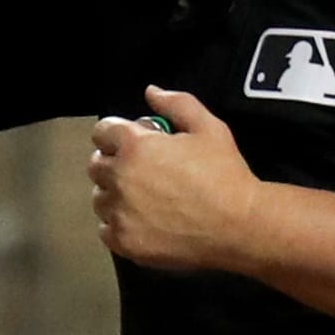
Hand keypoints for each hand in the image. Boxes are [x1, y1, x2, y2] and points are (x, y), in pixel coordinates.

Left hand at [88, 87, 259, 272]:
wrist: (238, 225)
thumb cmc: (225, 176)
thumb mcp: (208, 127)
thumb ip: (176, 103)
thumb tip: (152, 93)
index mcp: (134, 146)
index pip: (102, 132)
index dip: (117, 134)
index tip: (132, 143)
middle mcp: (120, 178)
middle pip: (96, 166)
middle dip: (114, 163)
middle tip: (140, 171)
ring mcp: (120, 213)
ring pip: (99, 199)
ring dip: (114, 195)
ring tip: (142, 199)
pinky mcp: (125, 241)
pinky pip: (105, 230)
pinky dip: (118, 225)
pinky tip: (140, 222)